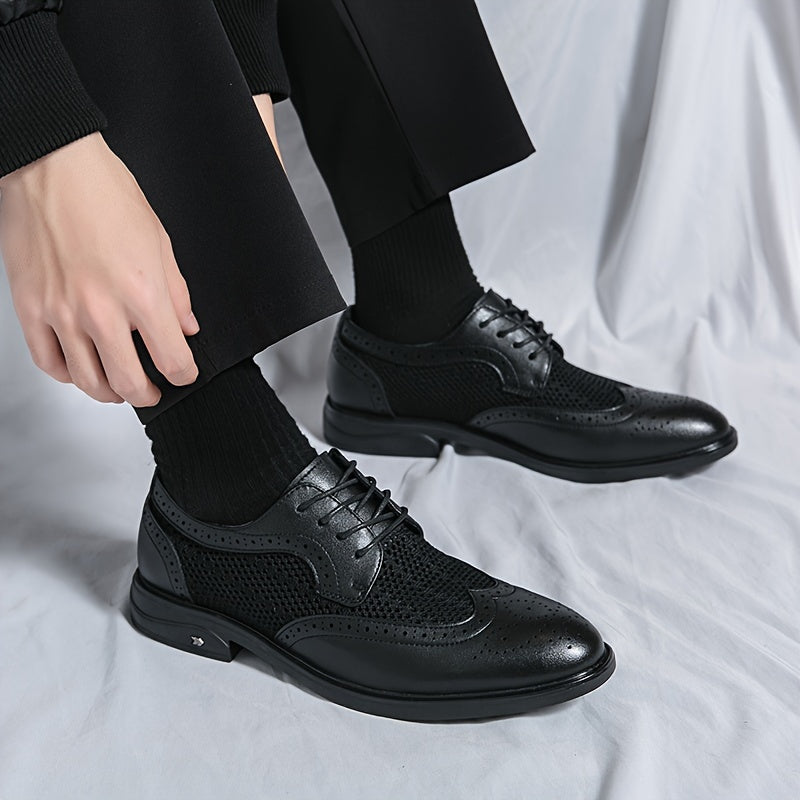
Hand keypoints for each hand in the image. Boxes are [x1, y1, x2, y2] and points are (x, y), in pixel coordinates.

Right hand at [0, 133, 198, 406]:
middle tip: (153, 392)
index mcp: (142, 294)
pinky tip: (80, 369)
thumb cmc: (105, 193)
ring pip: (87, 381)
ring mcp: (62, 313)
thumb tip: (186, 326)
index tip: (184, 373)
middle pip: (129, 383)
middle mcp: (102, 311)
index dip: (184, 374)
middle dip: (148, 395)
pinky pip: (49, 362)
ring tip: (119, 386)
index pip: (173, 360)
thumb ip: (177, 293)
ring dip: (109, 392)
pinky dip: (67, 375)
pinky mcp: (31, 309)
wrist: (50, 165)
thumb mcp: (160, 241)